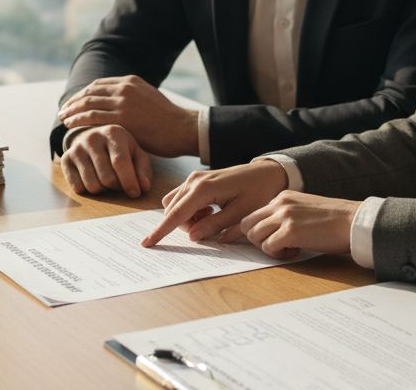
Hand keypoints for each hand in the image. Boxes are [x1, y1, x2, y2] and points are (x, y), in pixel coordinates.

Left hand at [58, 76, 198, 156]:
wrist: (182, 128)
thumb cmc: (168, 119)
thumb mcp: (149, 97)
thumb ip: (132, 97)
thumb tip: (119, 103)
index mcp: (130, 81)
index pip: (98, 84)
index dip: (83, 94)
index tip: (74, 102)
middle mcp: (124, 88)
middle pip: (90, 92)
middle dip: (73, 101)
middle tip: (63, 110)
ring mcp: (122, 102)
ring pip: (88, 103)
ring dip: (72, 111)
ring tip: (63, 118)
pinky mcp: (121, 118)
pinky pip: (92, 117)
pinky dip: (78, 120)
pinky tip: (71, 125)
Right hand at [58, 125, 152, 197]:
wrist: (92, 135)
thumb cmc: (119, 147)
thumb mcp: (135, 153)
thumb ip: (143, 170)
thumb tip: (143, 187)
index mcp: (113, 133)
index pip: (120, 162)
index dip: (129, 181)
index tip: (135, 193)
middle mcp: (92, 138)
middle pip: (107, 178)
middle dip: (117, 187)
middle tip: (120, 183)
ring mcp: (77, 148)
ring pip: (92, 185)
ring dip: (102, 190)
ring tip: (106, 179)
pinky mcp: (65, 159)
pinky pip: (77, 187)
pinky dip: (87, 189)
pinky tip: (93, 178)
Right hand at [140, 160, 288, 246]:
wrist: (268, 173)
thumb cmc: (258, 192)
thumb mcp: (240, 213)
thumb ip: (215, 226)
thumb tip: (193, 237)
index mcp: (203, 188)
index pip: (176, 214)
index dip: (161, 231)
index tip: (147, 243)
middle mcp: (194, 180)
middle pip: (172, 209)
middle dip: (183, 225)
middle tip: (209, 228)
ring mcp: (194, 178)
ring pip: (175, 204)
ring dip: (186, 217)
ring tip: (212, 218)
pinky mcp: (198, 180)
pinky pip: (183, 198)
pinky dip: (190, 210)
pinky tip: (211, 211)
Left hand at [234, 192, 360, 258]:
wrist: (353, 221)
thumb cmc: (334, 220)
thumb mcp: (304, 209)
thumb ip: (286, 215)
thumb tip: (270, 231)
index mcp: (283, 197)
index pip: (255, 214)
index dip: (258, 231)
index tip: (268, 240)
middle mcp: (280, 203)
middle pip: (247, 224)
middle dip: (257, 239)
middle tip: (277, 246)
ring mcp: (284, 216)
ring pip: (254, 236)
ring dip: (267, 247)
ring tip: (288, 249)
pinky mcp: (290, 232)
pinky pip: (268, 247)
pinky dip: (278, 254)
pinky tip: (295, 252)